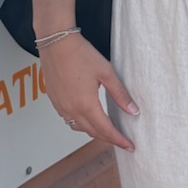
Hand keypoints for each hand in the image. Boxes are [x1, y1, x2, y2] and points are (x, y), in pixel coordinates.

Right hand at [40, 33, 139, 151]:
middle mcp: (71, 108)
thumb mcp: (106, 72)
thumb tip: (132, 110)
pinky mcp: (54, 100)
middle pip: (93, 133)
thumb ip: (120, 94)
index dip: (119, 140)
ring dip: (93, 132)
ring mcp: (61, 106)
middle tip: (121, 141)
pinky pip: (68, 119)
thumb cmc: (79, 53)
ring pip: (79, 128)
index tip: (129, 146)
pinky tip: (87, 117)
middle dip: (108, 139)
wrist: (56, 42)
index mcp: (86, 104)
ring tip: (106, 131)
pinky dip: (80, 123)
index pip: (106, 130)